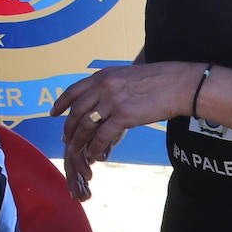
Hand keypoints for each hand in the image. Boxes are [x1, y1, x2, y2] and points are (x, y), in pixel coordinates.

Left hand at [51, 61, 204, 198]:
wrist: (179, 85)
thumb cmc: (157, 81)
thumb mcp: (127, 76)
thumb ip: (110, 86)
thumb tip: (100, 100)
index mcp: (103, 76)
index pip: (73, 90)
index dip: (61, 103)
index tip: (53, 113)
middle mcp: (103, 87)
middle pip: (76, 111)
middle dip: (69, 128)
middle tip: (66, 139)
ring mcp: (112, 102)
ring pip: (86, 126)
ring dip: (79, 142)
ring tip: (78, 152)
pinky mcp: (123, 116)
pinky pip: (102, 137)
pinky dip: (96, 148)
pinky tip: (96, 155)